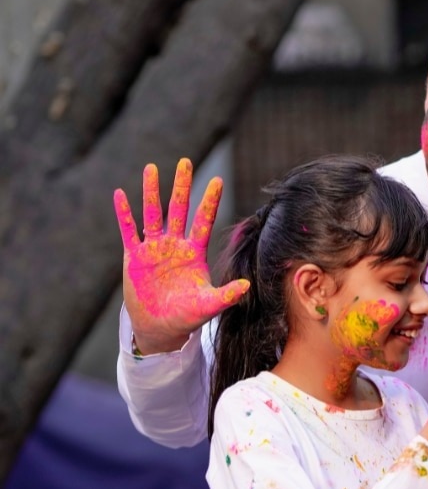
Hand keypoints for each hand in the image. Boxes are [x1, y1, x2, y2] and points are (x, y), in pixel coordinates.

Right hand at [113, 159, 248, 353]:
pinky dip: (125, 214)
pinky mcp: (134, 257)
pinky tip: (120, 194)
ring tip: (151, 168)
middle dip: (182, 186)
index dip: (210, 202)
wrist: (160, 328)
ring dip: (151, 192)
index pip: (204, 221)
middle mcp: (175, 246)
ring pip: (153, 214)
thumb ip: (227, 295)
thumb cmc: (187, 316)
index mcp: (195, 253)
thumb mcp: (208, 305)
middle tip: (186, 161)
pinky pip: (129, 231)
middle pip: (179, 209)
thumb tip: (247, 286)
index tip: (218, 180)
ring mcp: (154, 249)